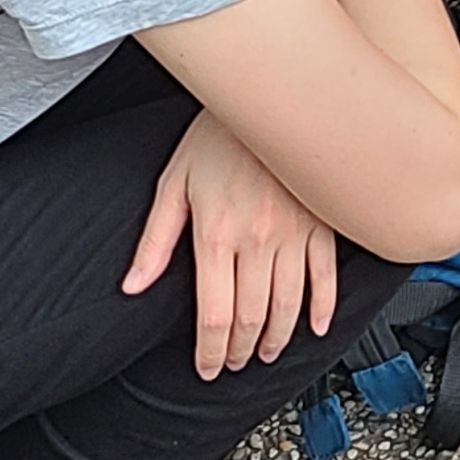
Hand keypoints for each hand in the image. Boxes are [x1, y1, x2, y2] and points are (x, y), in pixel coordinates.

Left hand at [123, 110, 343, 378]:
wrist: (270, 92)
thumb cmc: (218, 132)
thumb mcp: (173, 182)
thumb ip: (155, 241)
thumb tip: (132, 286)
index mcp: (216, 234)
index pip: (214, 315)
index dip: (211, 352)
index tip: (207, 367)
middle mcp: (258, 239)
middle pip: (251, 317)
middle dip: (240, 350)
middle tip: (234, 363)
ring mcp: (295, 232)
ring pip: (289, 304)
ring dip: (277, 337)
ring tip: (265, 351)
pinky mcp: (322, 221)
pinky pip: (327, 275)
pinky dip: (324, 306)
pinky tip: (316, 325)